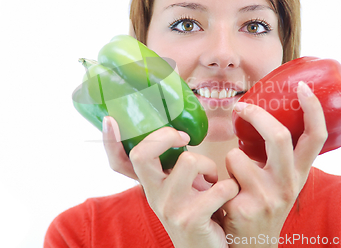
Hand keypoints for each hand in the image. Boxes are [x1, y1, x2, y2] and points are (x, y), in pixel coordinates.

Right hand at [102, 117, 238, 247]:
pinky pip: (218, 187)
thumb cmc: (199, 213)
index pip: (119, 162)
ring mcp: (169, 208)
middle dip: (166, 136)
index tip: (111, 121)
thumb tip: (180, 132)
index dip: (110, 141)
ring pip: (188, 160)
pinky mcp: (190, 219)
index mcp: (150, 184)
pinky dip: (230, 187)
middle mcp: (153, 195)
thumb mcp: (180, 188)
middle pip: (143, 153)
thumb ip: (174, 168)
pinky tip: (227, 197)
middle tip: (185, 140)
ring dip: (209, 166)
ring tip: (213, 181)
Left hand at [222, 81, 327, 246]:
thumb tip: (262, 114)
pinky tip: (225, 197)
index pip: (316, 137)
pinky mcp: (244, 208)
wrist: (253, 247)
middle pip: (278, 136)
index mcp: (300, 173)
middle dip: (256, 115)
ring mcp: (268, 197)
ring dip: (228, 160)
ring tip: (233, 178)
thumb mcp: (281, 181)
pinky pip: (223, 176)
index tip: (303, 87)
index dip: (313, 109)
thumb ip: (279, 156)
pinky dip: (218, 179)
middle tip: (240, 106)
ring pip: (237, 155)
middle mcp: (289, 184)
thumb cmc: (264, 205)